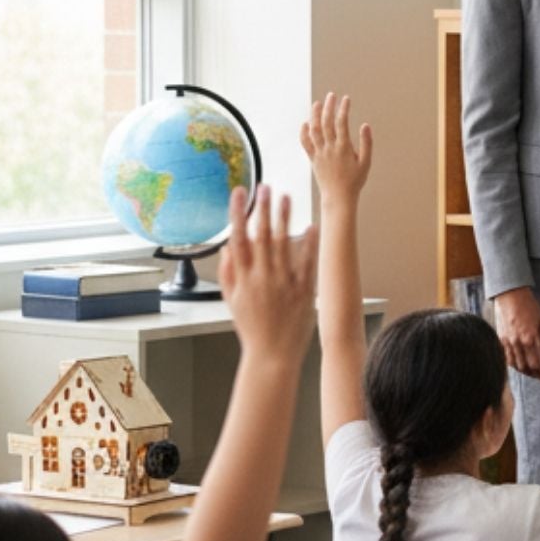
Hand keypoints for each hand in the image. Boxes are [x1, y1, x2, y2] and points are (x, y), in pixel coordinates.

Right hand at [220, 186, 317, 369]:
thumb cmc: (251, 328)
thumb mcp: (231, 301)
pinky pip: (307, 262)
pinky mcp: (303, 290)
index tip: (239, 192)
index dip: (238, 213)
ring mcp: (284, 283)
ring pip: (283, 243)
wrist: (272, 354)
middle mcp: (262, 277)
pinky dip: (309, 243)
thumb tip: (228, 246)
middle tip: (265, 186)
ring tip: (286, 196)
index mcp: (242, 279)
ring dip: (284, 218)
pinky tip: (312, 225)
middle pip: (261, 235)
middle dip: (262, 208)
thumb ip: (228, 272)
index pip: (238, 238)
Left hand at [300, 92, 374, 204]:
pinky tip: (305, 123)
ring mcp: (319, 153)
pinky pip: (305, 143)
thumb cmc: (354, 181)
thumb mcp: (366, 163)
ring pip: (314, 130)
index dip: (343, 109)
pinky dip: (304, 132)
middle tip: (331, 95)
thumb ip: (366, 143)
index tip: (346, 99)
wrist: (338, 197)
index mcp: (344, 148)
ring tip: (317, 103)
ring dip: (315, 115)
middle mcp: (329, 148)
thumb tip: (365, 126)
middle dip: (328, 107)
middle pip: (326, 122)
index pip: (342, 123)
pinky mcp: (313, 158)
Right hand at [494, 286, 539, 380]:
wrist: (510, 295)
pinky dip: (513, 364)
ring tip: (531, 372)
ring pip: (514, 365)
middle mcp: (516, 342)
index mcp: (529, 338)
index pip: (535, 364)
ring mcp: (506, 341)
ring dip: (523, 371)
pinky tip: (520, 365)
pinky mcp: (499, 339)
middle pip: (524, 368)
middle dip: (533, 375)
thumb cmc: (530, 307)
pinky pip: (505, 357)